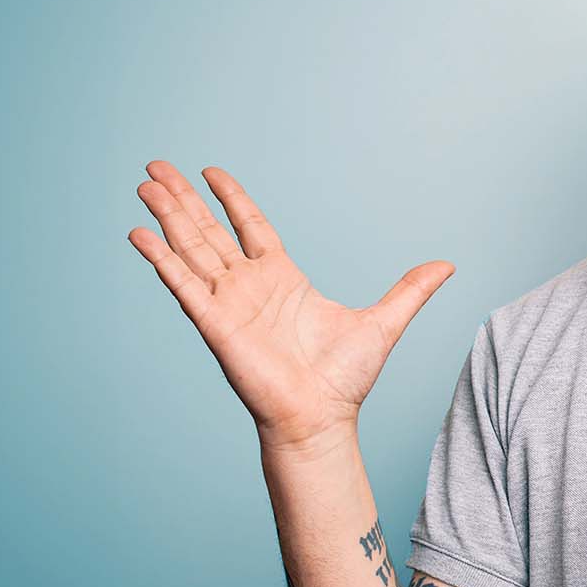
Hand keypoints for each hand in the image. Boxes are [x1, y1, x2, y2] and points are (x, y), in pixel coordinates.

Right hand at [127, 160, 455, 454]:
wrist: (321, 419)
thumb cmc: (345, 381)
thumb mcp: (384, 322)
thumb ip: (410, 290)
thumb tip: (448, 265)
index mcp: (282, 279)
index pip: (249, 226)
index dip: (230, 198)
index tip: (211, 171)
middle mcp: (249, 286)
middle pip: (208, 230)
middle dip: (183, 198)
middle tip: (156, 167)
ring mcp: (228, 303)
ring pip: (190, 248)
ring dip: (167, 216)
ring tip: (145, 185)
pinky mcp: (214, 323)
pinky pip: (182, 285)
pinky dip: (160, 259)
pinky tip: (139, 234)